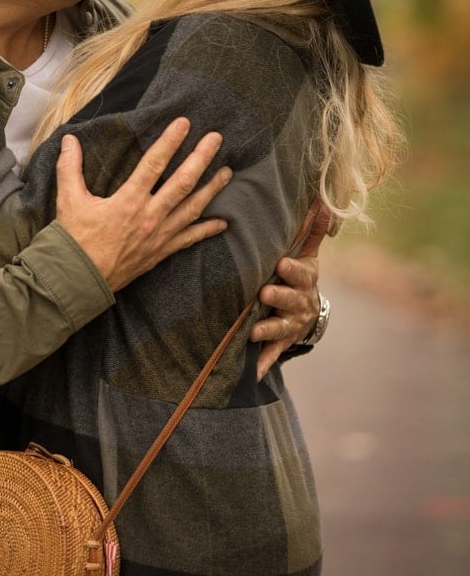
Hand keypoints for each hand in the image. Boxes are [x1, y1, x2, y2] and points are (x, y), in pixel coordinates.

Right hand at [54, 118, 230, 291]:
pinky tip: (223, 222)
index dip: (171, 141)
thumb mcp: (69, 200)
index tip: (184, 123)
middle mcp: (149, 215)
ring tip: (227, 172)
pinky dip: (208, 229)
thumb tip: (69, 140)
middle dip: (202, 158)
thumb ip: (69, 167)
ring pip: (193, 208)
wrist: (79, 280)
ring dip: (212, 188)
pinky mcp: (161, 252)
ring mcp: (159, 235)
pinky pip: (190, 239)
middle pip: (183, 182)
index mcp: (128, 200)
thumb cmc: (73, 240)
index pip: (155, 164)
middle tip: (216, 139)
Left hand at [252, 200, 330, 379]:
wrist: (308, 313)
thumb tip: (322, 201)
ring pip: (281, 328)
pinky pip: (272, 355)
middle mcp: (301, 303)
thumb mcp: (307, 254)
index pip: (301, 273)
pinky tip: (252, 373)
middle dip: (279, 297)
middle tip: (264, 293)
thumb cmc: (298, 275)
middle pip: (291, 300)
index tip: (280, 263)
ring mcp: (292, 325)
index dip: (293, 270)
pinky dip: (262, 364)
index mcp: (306, 278)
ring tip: (254, 333)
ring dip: (268, 330)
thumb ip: (311, 230)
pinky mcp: (281, 344)